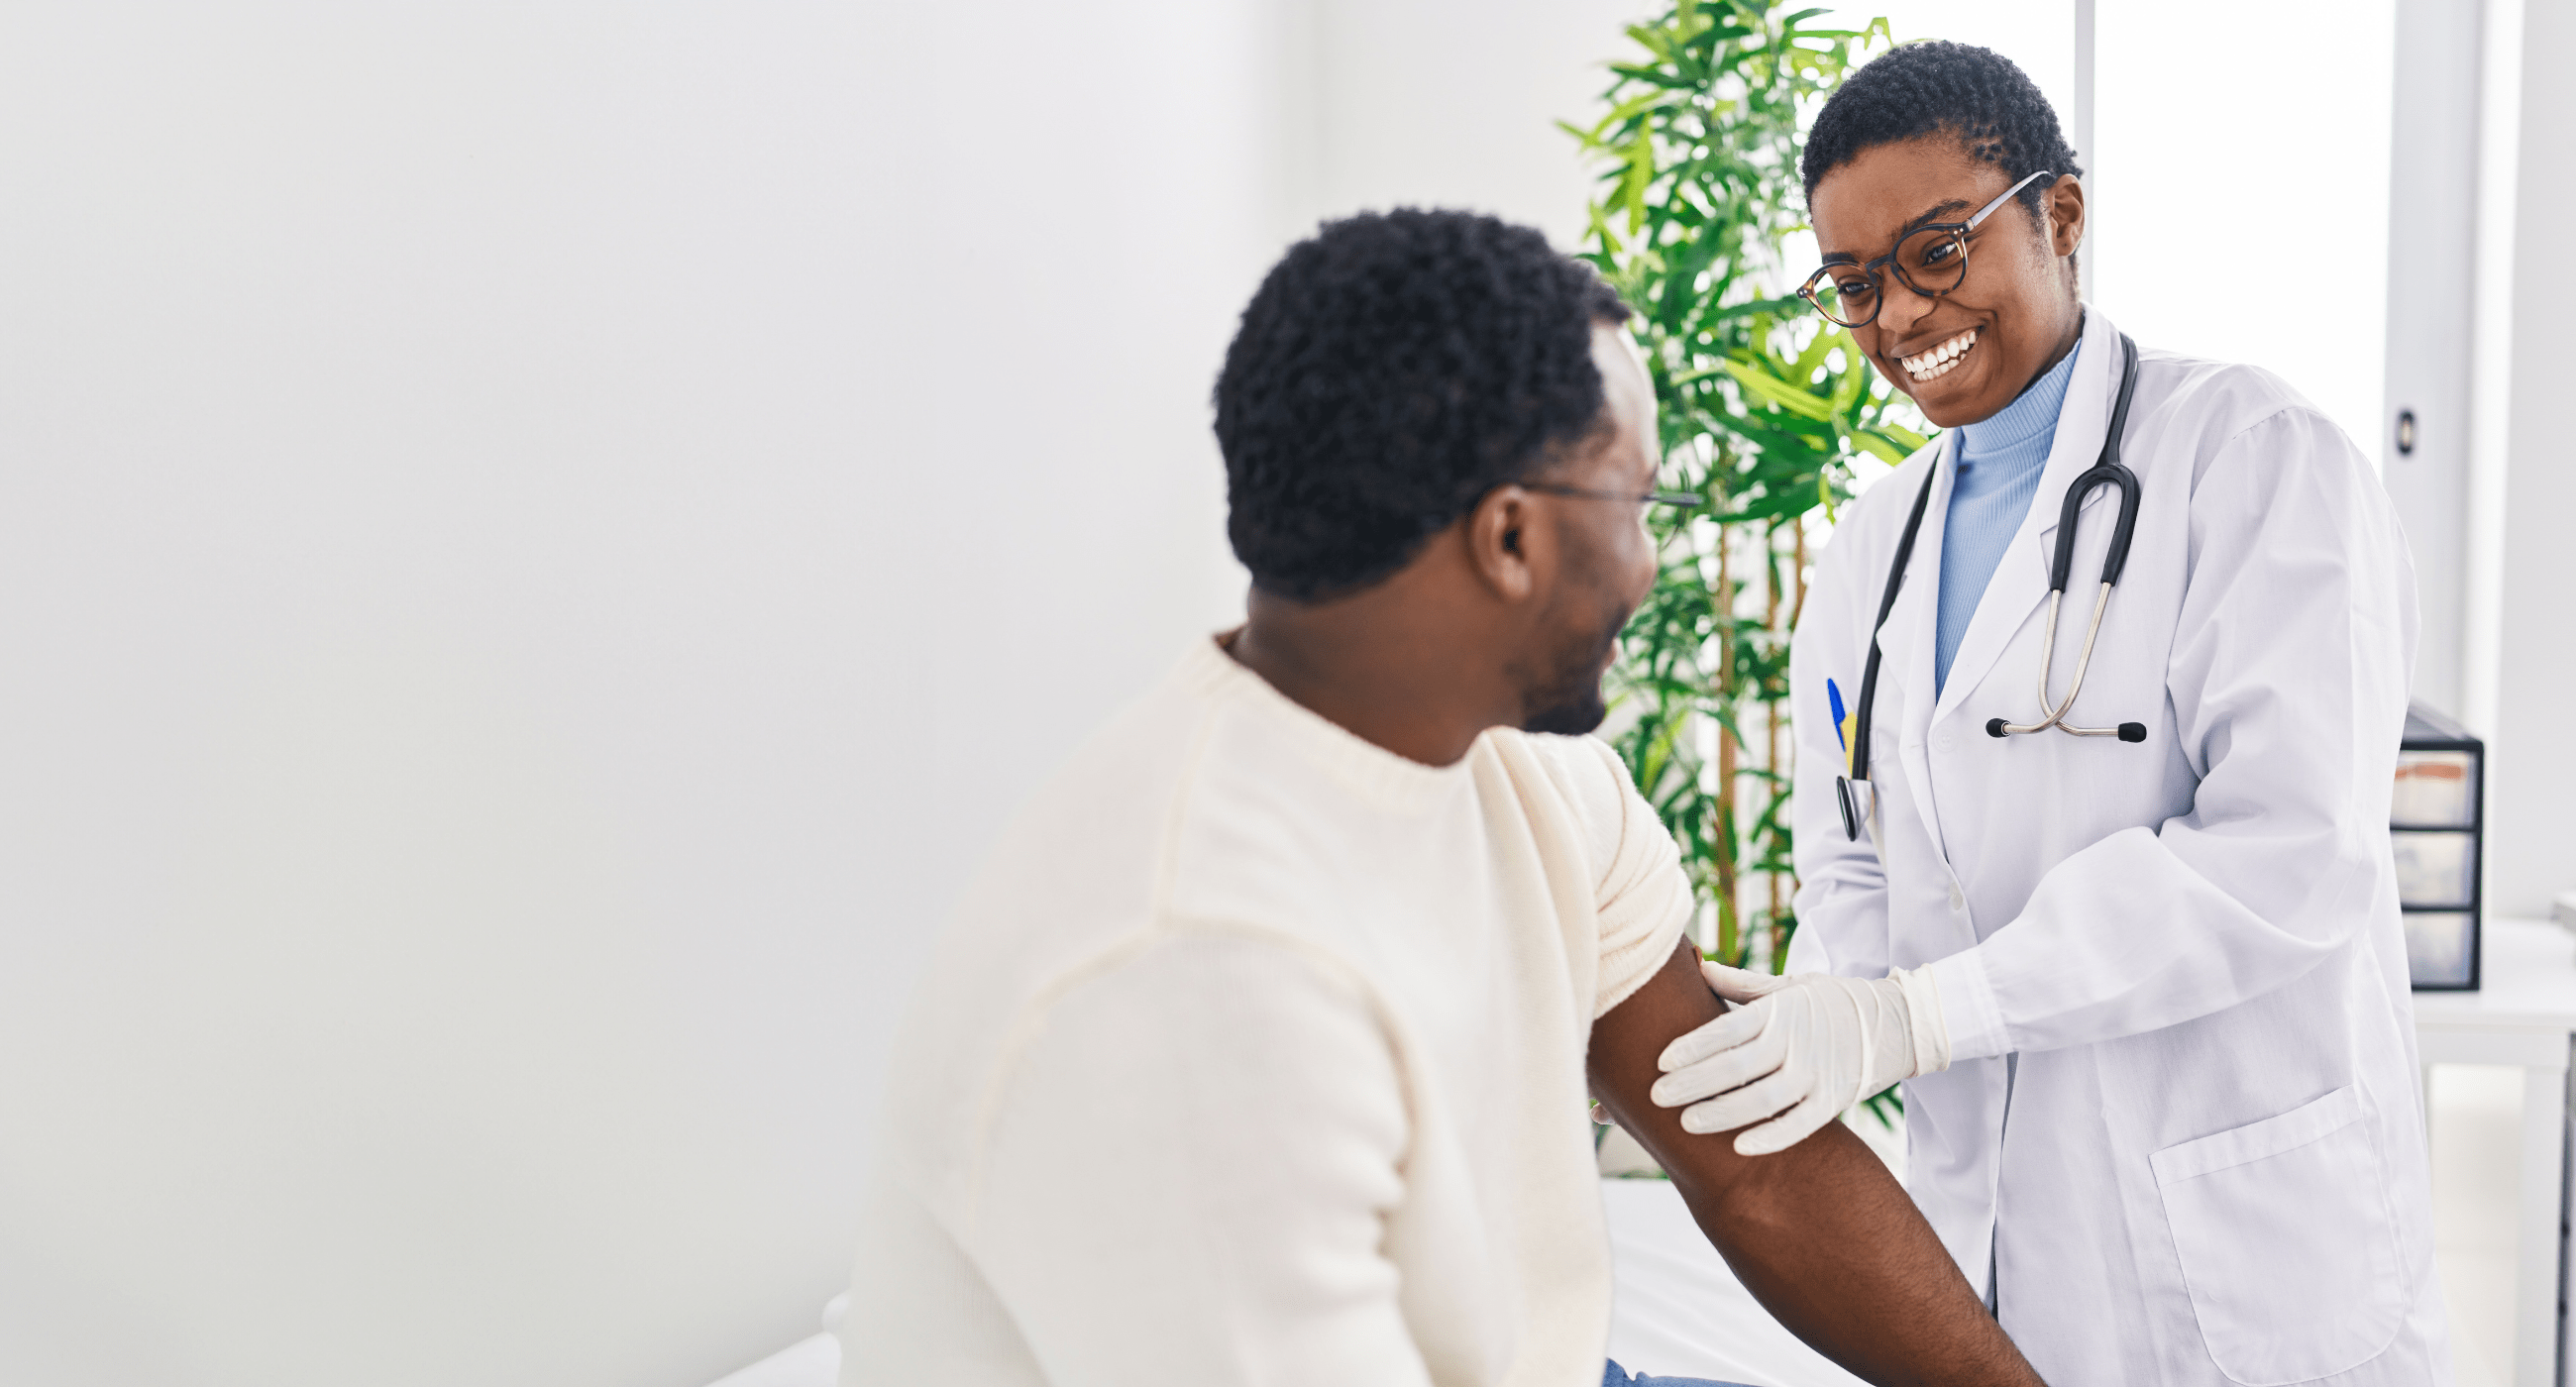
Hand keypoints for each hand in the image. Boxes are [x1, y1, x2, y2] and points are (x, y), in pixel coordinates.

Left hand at [1650, 960, 1950, 1155]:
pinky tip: (1738, 1147)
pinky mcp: (1834, 1101)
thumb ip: (1741, 983)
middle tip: (1656, 1096)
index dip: (1692, 1046)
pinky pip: (1799, 1125)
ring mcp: (1817, 1073)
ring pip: (1762, 1099)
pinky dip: (1770, 1137)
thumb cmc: (1831, 1002)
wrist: (1897, 1022)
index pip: (1727, 1029)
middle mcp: (1796, 1042)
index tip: (1660, 1061)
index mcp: (1779, 1011)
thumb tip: (1698, 965)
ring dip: (1722, 1113)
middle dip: (1692, 1083)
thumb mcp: (1789, 985)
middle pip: (1736, 1067)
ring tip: (1685, 1122)